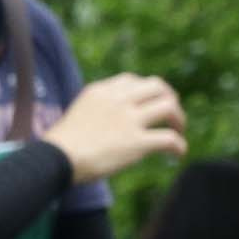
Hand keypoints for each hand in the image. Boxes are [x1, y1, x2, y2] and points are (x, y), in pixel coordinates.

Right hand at [47, 71, 187, 182]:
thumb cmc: (62, 144)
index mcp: (103, 90)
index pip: (133, 80)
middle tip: (172, 114)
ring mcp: (130, 120)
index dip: (147, 91)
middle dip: (169, 97)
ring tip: (179, 131)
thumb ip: (97, 109)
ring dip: (179, 119)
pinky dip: (179, 145)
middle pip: (157, 86)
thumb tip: (109, 122)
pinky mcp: (137, 143)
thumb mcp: (79, 112)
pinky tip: (179, 154)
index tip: (149, 104)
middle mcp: (119, 100)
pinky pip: (169, 139)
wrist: (59, 157)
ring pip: (169, 107)